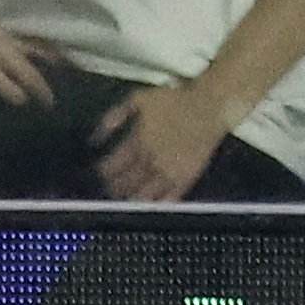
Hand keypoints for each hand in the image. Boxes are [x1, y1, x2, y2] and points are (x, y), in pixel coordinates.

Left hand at [90, 76, 233, 201]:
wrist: (208, 107)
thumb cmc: (174, 100)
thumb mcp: (137, 99)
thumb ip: (114, 116)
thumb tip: (96, 136)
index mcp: (138, 141)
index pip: (114, 164)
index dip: (105, 170)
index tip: (100, 173)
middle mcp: (152, 158)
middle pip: (127, 180)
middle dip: (116, 186)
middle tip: (110, 188)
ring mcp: (170, 170)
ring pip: (146, 192)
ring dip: (134, 197)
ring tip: (126, 200)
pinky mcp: (188, 177)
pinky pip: (171, 197)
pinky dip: (160, 203)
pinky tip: (153, 205)